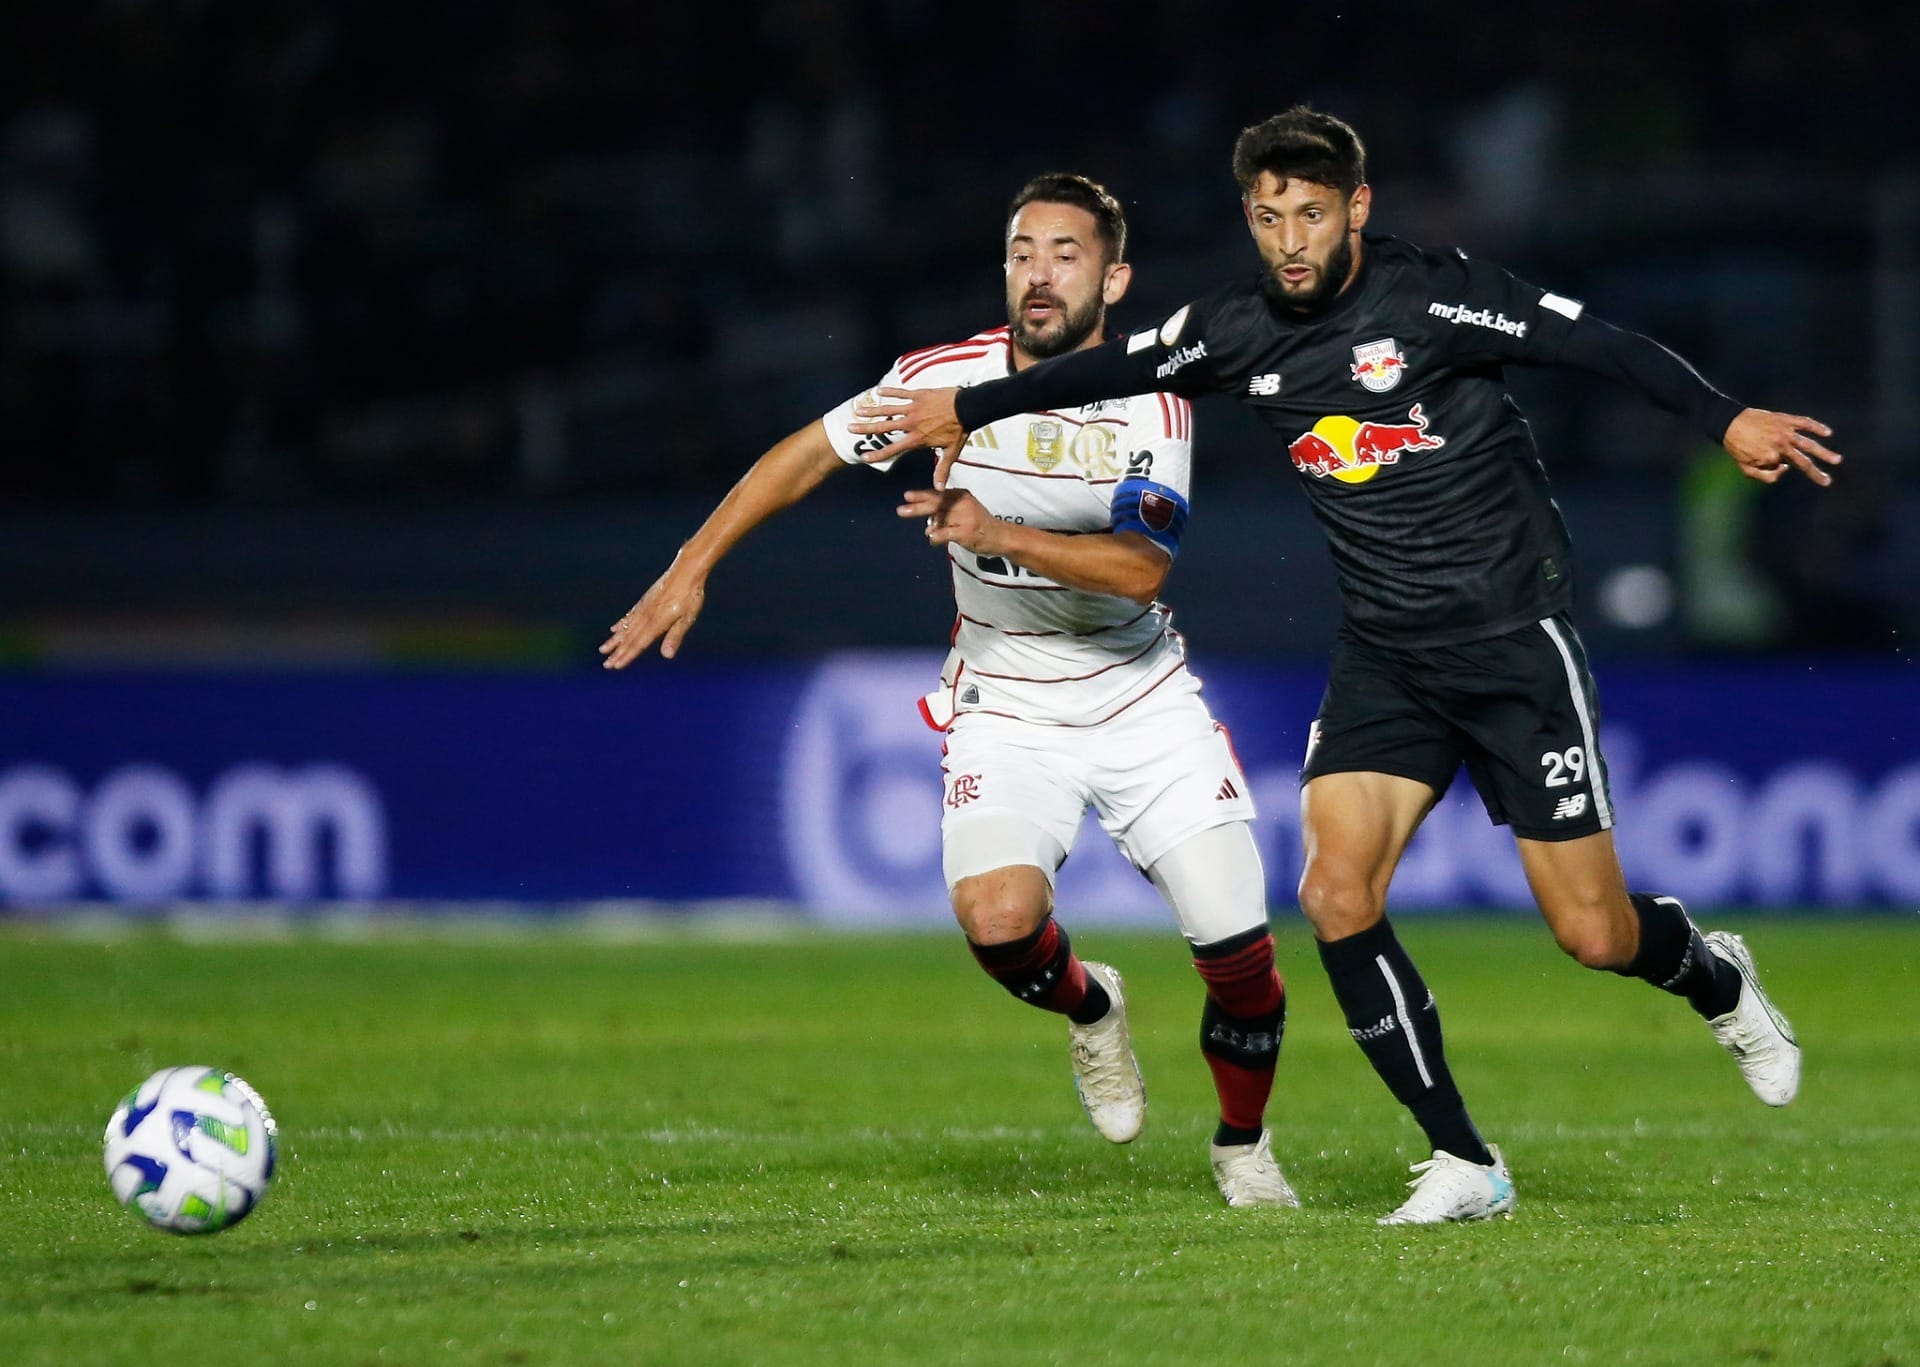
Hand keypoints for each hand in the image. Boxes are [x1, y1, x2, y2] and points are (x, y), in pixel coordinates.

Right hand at [598, 570, 704, 667]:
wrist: (686, 570)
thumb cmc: (690, 595)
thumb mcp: (687, 618)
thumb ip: (675, 636)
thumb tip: (667, 656)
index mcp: (656, 623)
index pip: (638, 644)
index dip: (627, 656)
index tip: (615, 666)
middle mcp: (646, 616)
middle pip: (629, 638)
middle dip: (617, 653)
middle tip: (606, 664)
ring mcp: (644, 607)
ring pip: (626, 627)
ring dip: (615, 640)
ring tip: (603, 649)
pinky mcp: (645, 600)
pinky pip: (629, 616)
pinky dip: (621, 624)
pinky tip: (614, 629)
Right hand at [851, 387, 970, 487]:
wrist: (968, 407)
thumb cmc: (960, 430)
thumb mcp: (951, 452)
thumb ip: (942, 469)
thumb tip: (939, 488)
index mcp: (917, 439)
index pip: (893, 449)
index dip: (878, 455)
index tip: (864, 457)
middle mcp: (911, 423)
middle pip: (883, 427)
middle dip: (865, 428)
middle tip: (849, 428)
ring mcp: (913, 408)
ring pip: (888, 409)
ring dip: (872, 410)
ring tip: (857, 410)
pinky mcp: (918, 395)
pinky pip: (901, 393)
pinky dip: (889, 391)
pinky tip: (878, 391)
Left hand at [898, 488, 1003, 554]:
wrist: (999, 536)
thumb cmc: (978, 522)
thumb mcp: (964, 509)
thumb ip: (945, 511)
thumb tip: (927, 521)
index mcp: (961, 495)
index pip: (938, 494)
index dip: (921, 495)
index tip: (907, 496)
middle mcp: (962, 503)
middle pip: (935, 504)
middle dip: (917, 507)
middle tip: (901, 510)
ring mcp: (964, 518)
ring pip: (939, 519)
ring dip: (930, 527)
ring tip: (928, 531)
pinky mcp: (965, 532)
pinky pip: (944, 534)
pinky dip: (935, 537)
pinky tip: (933, 540)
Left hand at [1723, 409, 1842, 486]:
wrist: (1729, 422)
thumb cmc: (1736, 446)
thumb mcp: (1745, 468)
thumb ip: (1766, 475)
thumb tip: (1786, 469)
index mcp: (1770, 456)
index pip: (1784, 467)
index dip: (1777, 466)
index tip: (1769, 462)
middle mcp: (1781, 444)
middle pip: (1803, 461)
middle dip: (1816, 473)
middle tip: (1828, 481)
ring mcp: (1785, 431)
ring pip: (1809, 444)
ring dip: (1824, 453)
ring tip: (1837, 460)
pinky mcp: (1786, 419)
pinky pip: (1805, 423)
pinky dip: (1817, 427)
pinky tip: (1828, 433)